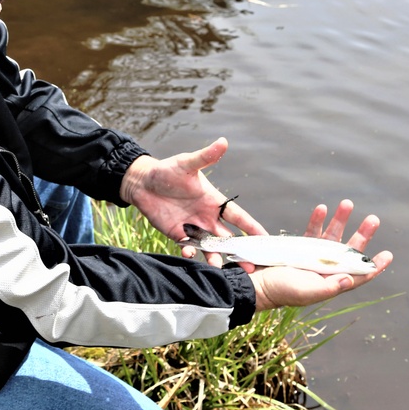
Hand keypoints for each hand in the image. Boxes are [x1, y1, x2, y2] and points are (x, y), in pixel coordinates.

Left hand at [120, 137, 267, 269]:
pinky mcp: (178, 235)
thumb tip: (223, 142)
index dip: (252, 227)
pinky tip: (188, 253)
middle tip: (251, 266)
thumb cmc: (167, 170)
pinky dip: (190, 253)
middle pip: (228, 238)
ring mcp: (193, 227)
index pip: (238, 217)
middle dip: (240, 251)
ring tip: (219, 267)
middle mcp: (207, 217)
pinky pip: (188, 248)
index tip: (266, 240)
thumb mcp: (187, 163)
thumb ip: (206, 157)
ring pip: (210, 247)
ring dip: (216, 257)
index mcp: (214, 201)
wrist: (142, 183)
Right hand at [250, 199, 392, 311]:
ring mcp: (313, 257)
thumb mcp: (307, 291)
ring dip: (340, 220)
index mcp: (331, 282)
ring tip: (347, 203)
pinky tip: (322, 208)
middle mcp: (326, 269)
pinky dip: (317, 220)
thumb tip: (351, 278)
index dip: (373, 266)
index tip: (387, 254)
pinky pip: (312, 231)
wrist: (256, 282)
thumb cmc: (282, 291)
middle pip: (349, 250)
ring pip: (332, 236)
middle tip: (373, 219)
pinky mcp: (299, 247)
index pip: (358, 274)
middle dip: (362, 234)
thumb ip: (330, 287)